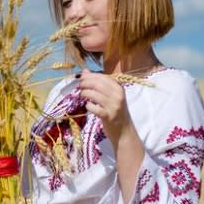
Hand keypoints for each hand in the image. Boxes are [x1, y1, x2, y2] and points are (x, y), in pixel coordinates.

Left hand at [78, 69, 144, 203]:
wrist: (124, 132)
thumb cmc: (115, 112)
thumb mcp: (109, 96)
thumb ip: (98, 84)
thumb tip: (85, 71)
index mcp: (119, 88)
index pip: (102, 77)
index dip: (89, 76)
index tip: (81, 78)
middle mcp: (118, 95)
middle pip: (97, 83)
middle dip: (85, 83)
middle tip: (79, 86)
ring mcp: (114, 105)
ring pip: (94, 94)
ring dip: (84, 94)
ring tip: (82, 95)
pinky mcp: (108, 116)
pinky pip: (93, 107)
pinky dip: (88, 106)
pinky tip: (88, 107)